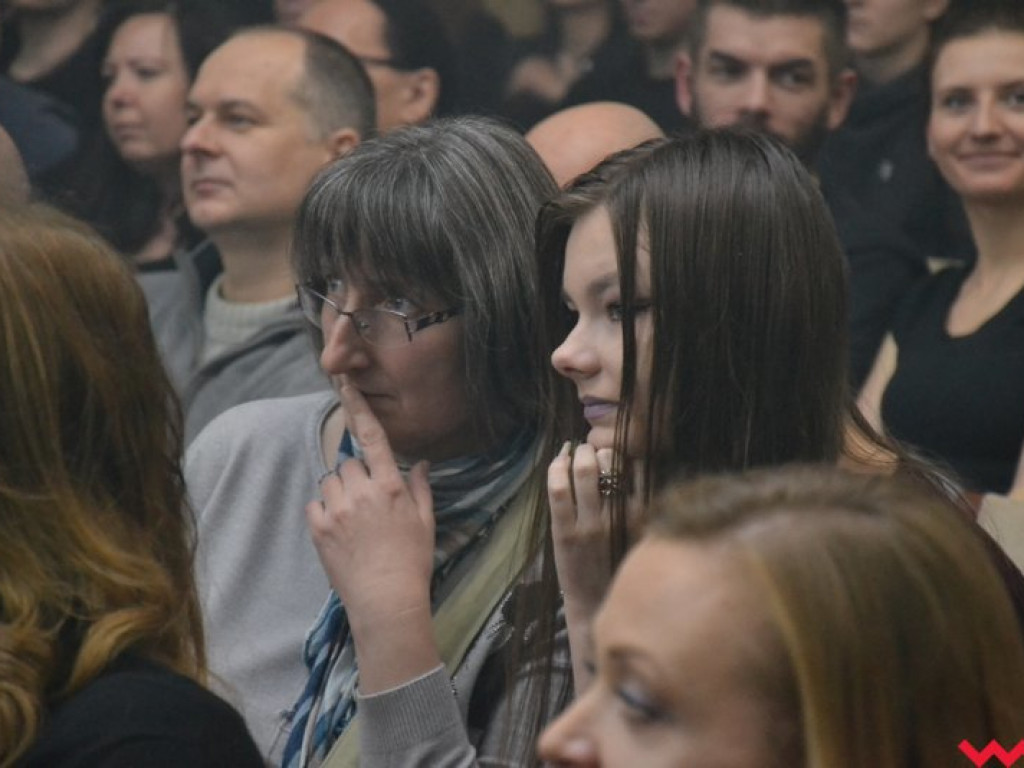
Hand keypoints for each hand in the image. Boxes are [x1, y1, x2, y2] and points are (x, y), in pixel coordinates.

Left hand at [307, 382, 434, 632]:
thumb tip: (419, 464)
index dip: (358, 407)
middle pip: (349, 462)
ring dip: (338, 491)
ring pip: (330, 480)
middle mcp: (361, 492)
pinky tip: (338, 530)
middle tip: (367, 501)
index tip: (345, 384)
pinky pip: (315, 504)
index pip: (373, 437)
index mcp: (390, 486)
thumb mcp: (426, 523)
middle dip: (356, 475)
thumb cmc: (412, 561)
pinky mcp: (318, 528)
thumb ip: (420, 488)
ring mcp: (336, 510)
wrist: (386, 601)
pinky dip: (324, 511)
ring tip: (352, 517)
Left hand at [547, 442, 642, 691]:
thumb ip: (641, 507)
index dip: (625, 453)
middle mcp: (618, 518)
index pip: (637, 469)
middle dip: (599, 449)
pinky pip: (558, 490)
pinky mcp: (564, 532)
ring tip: (577, 450)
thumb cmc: (619, 568)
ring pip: (584, 471)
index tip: (616, 451)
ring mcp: (589, 525)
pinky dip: (556, 468)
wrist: (596, 605)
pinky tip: (558, 460)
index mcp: (641, 517)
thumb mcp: (641, 536)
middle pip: (611, 462)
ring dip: (579, 453)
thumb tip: (636, 471)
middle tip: (592, 449)